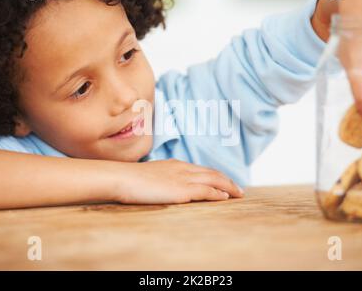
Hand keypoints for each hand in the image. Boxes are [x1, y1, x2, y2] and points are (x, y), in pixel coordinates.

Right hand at [113, 159, 243, 203]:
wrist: (122, 178)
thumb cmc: (130, 179)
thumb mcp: (149, 176)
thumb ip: (161, 179)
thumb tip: (163, 185)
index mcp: (175, 164)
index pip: (201, 170)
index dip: (215, 175)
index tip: (224, 181)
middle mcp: (182, 168)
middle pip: (212, 173)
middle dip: (227, 181)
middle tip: (238, 189)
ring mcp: (183, 178)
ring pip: (214, 180)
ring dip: (228, 187)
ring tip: (238, 194)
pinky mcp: (182, 189)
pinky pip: (206, 190)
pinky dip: (218, 193)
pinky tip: (225, 198)